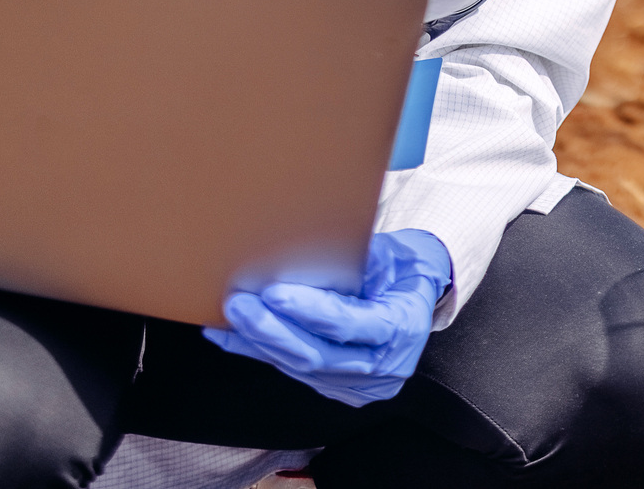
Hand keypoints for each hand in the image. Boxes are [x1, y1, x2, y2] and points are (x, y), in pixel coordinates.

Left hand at [205, 229, 451, 406]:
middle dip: (271, 331)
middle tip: (237, 305)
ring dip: (259, 343)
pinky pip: (295, 372)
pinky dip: (262, 352)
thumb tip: (286, 262)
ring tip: (227, 318)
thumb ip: (344, 267)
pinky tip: (233, 337)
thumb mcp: (382, 255)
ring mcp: (362, 385)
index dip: (310, 311)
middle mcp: (385, 367)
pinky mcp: (339, 388)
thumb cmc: (398, 264)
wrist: (416, 290)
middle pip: (318, 356)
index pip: (350, 325)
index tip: (272, 293)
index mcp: (405, 328)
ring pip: (300, 367)